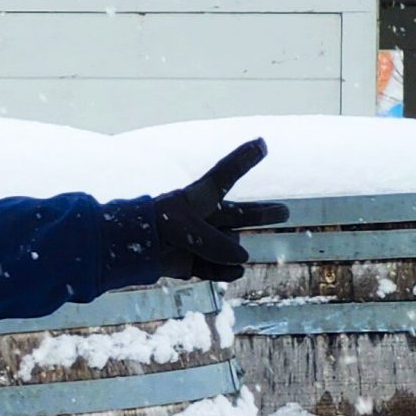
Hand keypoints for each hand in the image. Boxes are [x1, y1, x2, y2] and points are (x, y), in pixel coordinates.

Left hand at [151, 139, 289, 282]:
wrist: (130, 253)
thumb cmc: (157, 229)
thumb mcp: (188, 229)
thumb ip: (216, 242)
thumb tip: (242, 258)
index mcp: (200, 197)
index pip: (226, 174)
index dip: (244, 158)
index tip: (261, 143)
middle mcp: (204, 218)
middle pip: (241, 215)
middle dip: (263, 214)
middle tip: (285, 211)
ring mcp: (201, 242)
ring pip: (230, 248)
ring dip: (226, 252)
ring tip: (216, 252)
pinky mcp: (193, 263)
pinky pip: (218, 270)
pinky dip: (224, 272)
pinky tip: (235, 271)